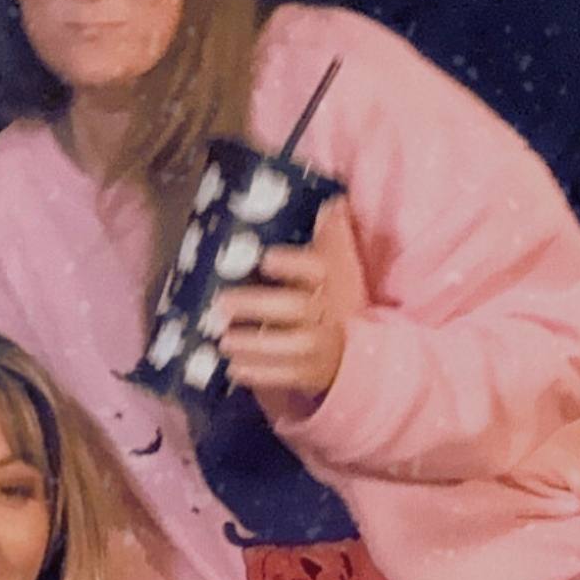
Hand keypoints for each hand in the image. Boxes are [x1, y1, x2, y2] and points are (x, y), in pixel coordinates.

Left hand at [212, 197, 366, 407]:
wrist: (358, 352)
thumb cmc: (335, 301)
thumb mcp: (338, 267)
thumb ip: (331, 237)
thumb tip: (332, 202)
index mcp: (333, 282)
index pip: (317, 269)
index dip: (293, 264)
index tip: (266, 259)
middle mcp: (329, 314)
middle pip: (295, 308)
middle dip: (257, 305)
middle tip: (221, 303)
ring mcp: (319, 348)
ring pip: (288, 346)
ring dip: (252, 343)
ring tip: (223, 339)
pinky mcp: (308, 375)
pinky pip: (283, 376)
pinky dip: (258, 373)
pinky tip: (233, 368)